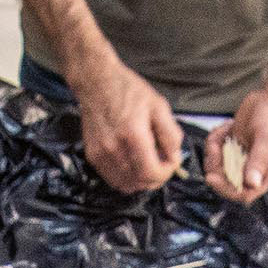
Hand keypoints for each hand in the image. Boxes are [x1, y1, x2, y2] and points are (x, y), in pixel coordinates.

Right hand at [75, 59, 181, 193]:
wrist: (97, 82)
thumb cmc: (128, 91)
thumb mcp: (159, 106)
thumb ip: (171, 134)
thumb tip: (175, 158)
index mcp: (133, 135)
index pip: (152, 173)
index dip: (166, 173)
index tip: (171, 162)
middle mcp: (114, 148)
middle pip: (141, 183)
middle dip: (156, 178)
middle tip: (161, 163)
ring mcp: (101, 154)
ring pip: (127, 185)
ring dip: (141, 180)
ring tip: (147, 163)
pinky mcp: (93, 156)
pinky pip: (113, 180)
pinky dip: (127, 178)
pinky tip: (133, 164)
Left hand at [205, 83, 267, 202]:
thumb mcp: (267, 137)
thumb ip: (259, 160)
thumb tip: (253, 183)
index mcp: (267, 173)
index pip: (245, 193)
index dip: (226, 189)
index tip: (212, 177)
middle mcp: (254, 170)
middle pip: (227, 182)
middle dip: (217, 166)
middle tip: (215, 147)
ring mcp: (243, 159)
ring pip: (218, 167)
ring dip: (214, 151)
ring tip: (223, 132)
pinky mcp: (234, 148)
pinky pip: (217, 152)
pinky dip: (216, 139)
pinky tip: (226, 127)